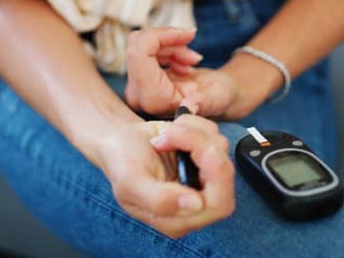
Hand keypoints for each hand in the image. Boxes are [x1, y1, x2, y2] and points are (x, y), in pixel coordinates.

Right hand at [97, 115, 234, 237]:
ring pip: (221, 149)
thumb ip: (159, 200)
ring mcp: (203, 177)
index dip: (213, 176)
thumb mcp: (131, 183)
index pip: (218, 204)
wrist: (118, 140)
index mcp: (179, 219)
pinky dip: (195, 125)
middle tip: (176, 133)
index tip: (189, 152)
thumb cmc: (120, 163)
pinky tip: (173, 129)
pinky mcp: (205, 155)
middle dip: (202, 146)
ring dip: (192, 133)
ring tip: (165, 134)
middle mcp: (196, 201)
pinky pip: (215, 135)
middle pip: (225, 175)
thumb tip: (196, 205)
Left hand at [125, 27, 238, 117]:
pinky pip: (141, 49)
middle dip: (168, 41)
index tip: (190, 34)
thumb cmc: (220, 97)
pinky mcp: (136, 81)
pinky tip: (181, 63)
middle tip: (193, 54)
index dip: (162, 35)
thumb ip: (205, 103)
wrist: (215, 99)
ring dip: (169, 46)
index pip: (139, 53)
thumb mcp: (219, 98)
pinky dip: (164, 49)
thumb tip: (189, 108)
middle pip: (137, 46)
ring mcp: (136, 88)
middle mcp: (139, 96)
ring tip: (191, 62)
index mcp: (155, 101)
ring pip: (140, 45)